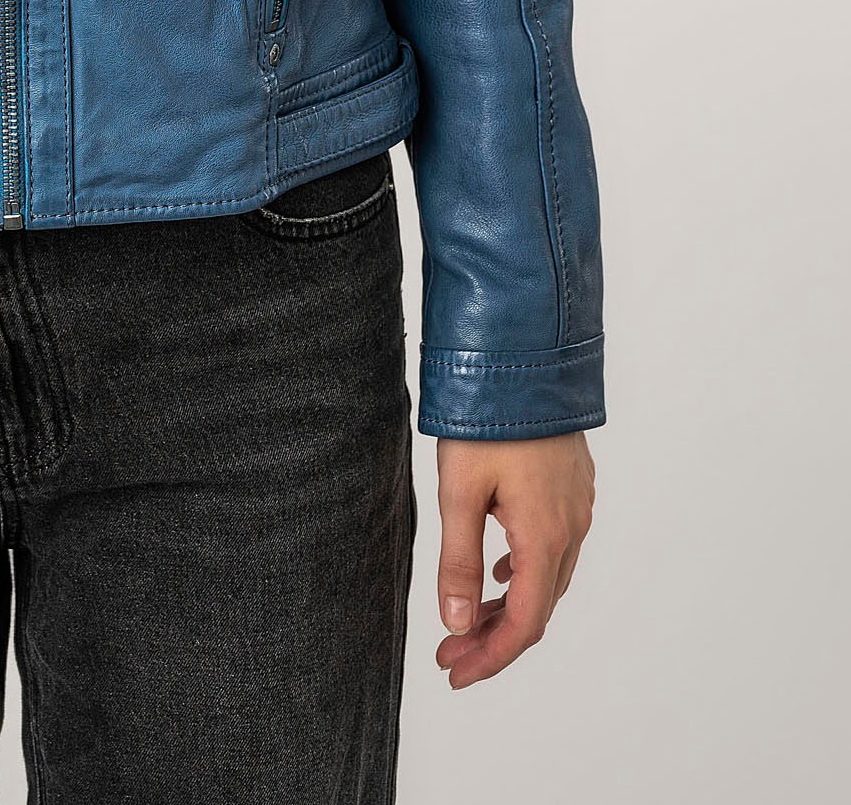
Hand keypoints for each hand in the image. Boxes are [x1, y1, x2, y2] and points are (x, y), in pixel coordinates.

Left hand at [433, 431, 594, 687]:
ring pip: (548, 577)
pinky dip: (525, 570)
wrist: (525, 354)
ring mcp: (577, 505)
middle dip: (494, 637)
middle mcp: (571, 528)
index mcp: (544, 538)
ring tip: (468, 617)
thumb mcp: (459, 491)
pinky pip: (555, 546)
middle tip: (450, 651)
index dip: (491, 658)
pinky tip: (500, 566)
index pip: (524, 624)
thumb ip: (459, 562)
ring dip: (510, 605)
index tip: (455, 673)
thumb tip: (457, 624)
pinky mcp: (572, 484)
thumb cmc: (488, 418)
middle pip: (538, 606)